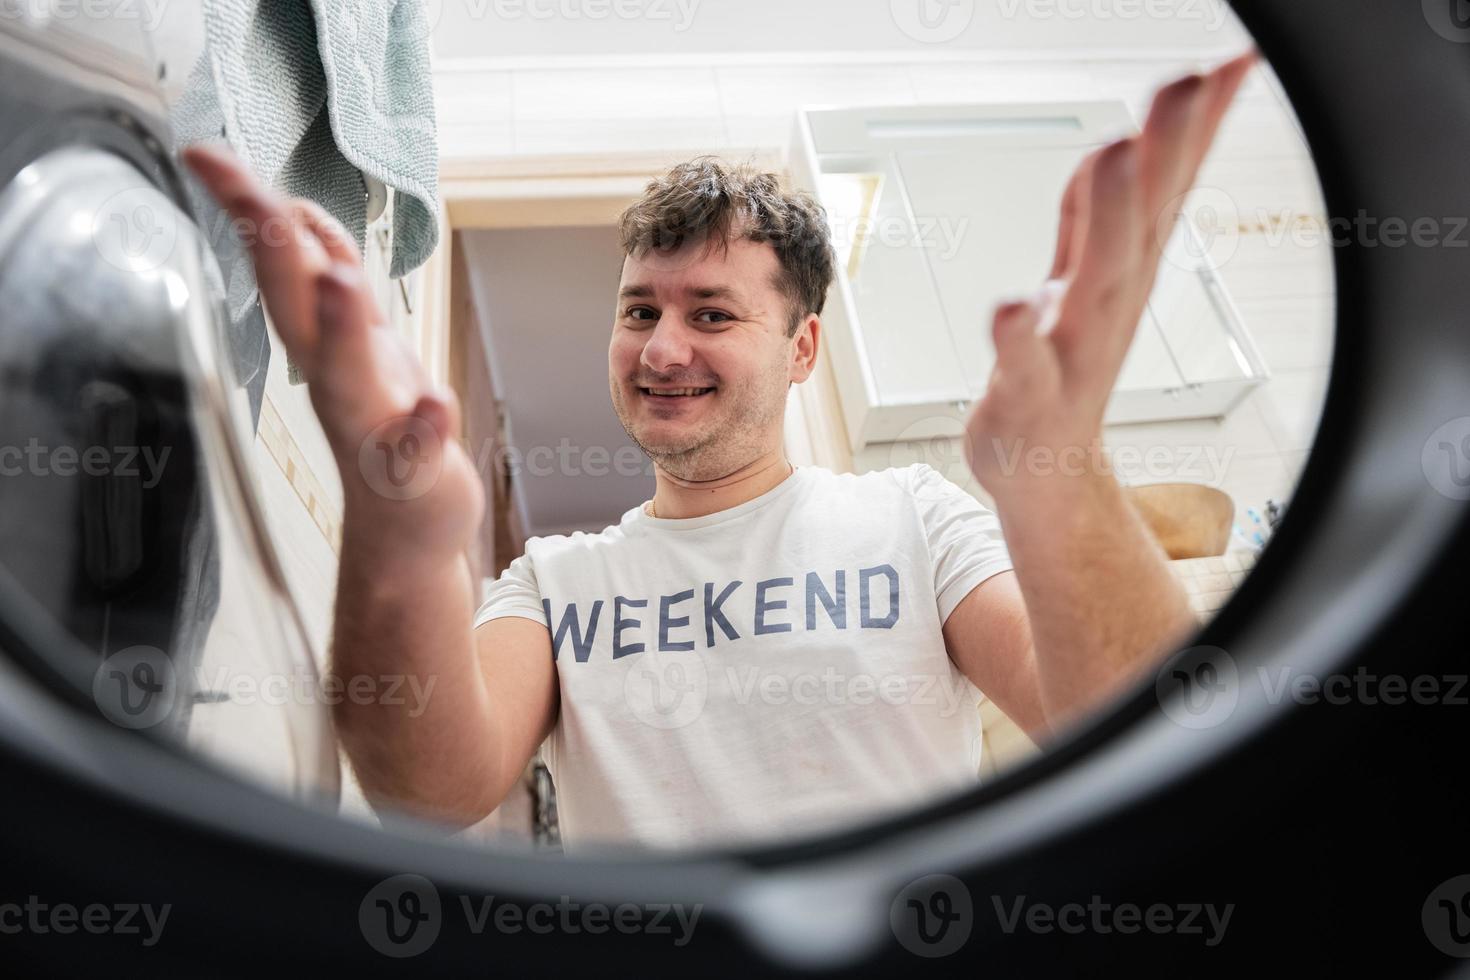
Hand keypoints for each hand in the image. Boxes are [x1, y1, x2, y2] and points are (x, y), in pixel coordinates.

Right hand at [182, 143, 482, 557]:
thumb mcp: (357, 337)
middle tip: (261, 201)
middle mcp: (337, 380)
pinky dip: (424, 425)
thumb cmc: (382, 429)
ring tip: (340, 283)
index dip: (245, 205)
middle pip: (299, 310)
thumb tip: (292, 213)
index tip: (203, 151)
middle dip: (281, 254)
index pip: (281, 262)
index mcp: (325, 343)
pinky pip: (416, 448)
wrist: (403, 530)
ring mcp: (374, 427)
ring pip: (348, 376)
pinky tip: (437, 402)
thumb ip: (327, 276)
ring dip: (343, 330)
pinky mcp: (415, 470)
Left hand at [963, 50, 1256, 503]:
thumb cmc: (1067, 362)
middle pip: (1140, 218)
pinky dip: (1017, 337)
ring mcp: (1071, 348)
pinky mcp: (1027, 394)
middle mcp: (1108, 302)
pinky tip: (1009, 307)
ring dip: (1103, 219)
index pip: (1166, 186)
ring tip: (1113, 156)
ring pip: (1094, 280)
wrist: (1047, 471)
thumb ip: (1101, 202)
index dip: (1196, 124)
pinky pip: (1023, 364)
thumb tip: (1132, 132)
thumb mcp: (1091, 274)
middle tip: (1182, 84)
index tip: (1234, 62)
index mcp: (1125, 268)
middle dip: (1163, 150)